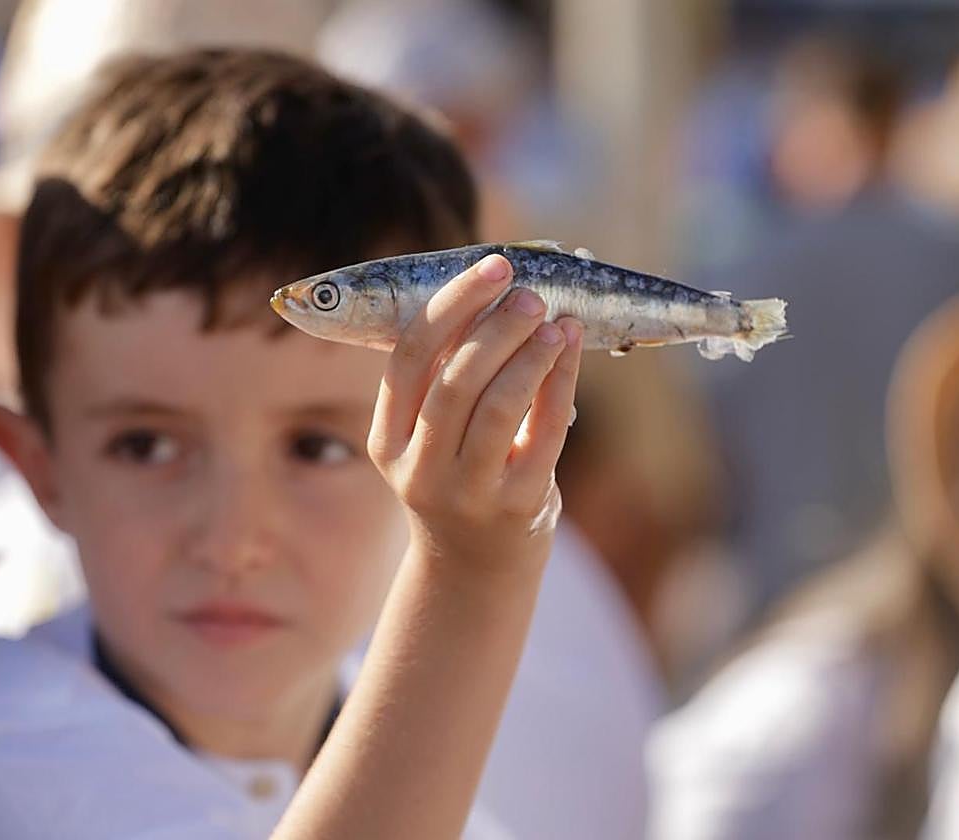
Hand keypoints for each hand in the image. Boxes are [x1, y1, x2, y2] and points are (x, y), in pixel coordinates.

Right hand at [368, 254, 582, 574]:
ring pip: (498, 407)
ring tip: (554, 321)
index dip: (450, 306)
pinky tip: (569, 348)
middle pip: (454, 381)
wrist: (474, 568)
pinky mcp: (517, 507)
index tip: (491, 268)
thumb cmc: (458, 478)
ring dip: (530, 353)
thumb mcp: (431, 436)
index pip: (409, 359)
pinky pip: (543, 433)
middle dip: (495, 326)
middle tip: (528, 293)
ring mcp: (467, 493)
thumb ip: (448, 377)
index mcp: (388, 440)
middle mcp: (420, 469)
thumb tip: (499, 291)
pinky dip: (560, 382)